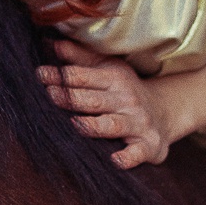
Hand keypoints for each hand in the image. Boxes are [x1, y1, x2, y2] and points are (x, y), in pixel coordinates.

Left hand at [39, 40, 179, 168]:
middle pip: (95, 100)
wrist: (165, 113)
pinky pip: (137, 153)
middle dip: (73, 98)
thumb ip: (78, 58)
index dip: (62, 76)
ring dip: (94, 126)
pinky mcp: (148, 145)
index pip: (84, 76)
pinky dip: (128, 158)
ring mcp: (138, 123)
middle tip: (51, 96)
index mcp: (113, 79)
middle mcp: (126, 100)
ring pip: (113, 125)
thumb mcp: (106, 68)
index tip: (40, 75)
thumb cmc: (124, 90)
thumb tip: (51, 43)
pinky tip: (114, 160)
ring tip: (77, 125)